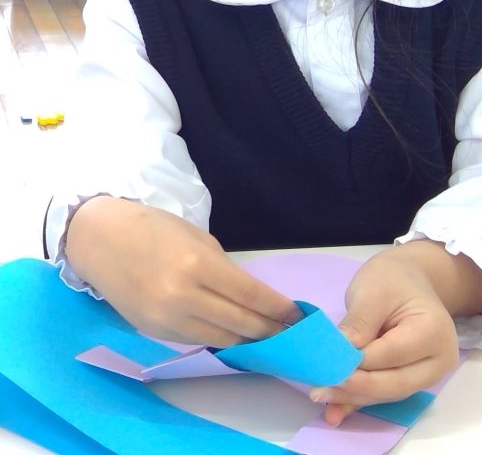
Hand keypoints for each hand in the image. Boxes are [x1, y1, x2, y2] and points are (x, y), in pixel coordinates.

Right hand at [65, 197, 302, 345]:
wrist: (99, 240)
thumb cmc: (152, 228)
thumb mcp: (195, 237)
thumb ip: (223, 267)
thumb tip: (251, 295)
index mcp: (196, 265)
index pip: (249, 294)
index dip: (276, 307)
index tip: (296, 314)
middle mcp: (182, 297)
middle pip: (239, 323)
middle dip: (269, 329)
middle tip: (290, 331)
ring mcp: (166, 320)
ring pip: (220, 339)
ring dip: (247, 339)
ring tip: (269, 337)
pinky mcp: (153, 333)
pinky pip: (196, 341)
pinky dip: (219, 339)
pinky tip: (235, 336)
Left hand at [309, 241, 481, 425]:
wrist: (410, 278)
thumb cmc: (393, 279)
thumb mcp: (372, 291)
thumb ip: (358, 324)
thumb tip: (338, 356)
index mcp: (433, 331)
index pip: (391, 354)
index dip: (358, 364)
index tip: (325, 366)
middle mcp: (437, 359)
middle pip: (394, 383)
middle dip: (354, 388)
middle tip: (319, 389)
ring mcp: (427, 373)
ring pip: (387, 393)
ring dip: (353, 398)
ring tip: (321, 396)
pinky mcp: (411, 379)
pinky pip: (384, 393)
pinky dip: (359, 401)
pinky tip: (335, 411)